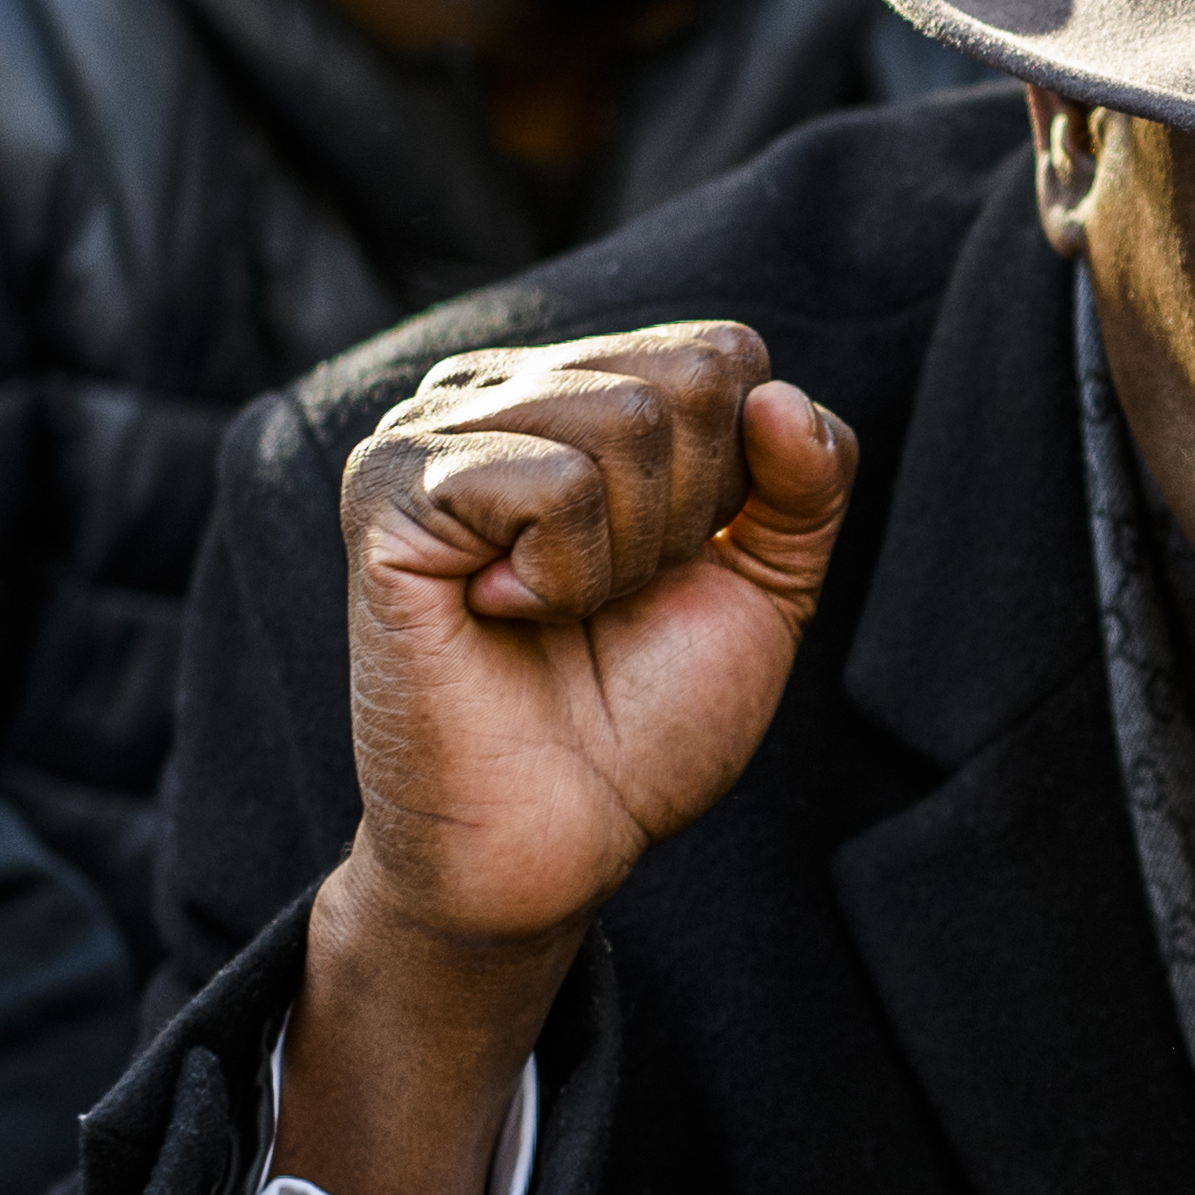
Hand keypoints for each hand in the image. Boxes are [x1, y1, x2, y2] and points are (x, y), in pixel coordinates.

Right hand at [284, 322, 859, 1194]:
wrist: (555, 838)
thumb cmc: (644, 717)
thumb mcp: (765, 584)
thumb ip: (806, 480)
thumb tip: (780, 396)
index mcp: (572, 386)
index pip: (726, 355)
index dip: (739, 482)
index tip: (669, 569)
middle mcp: (492, 388)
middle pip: (687, 381)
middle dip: (686, 518)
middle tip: (605, 601)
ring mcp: (428, 431)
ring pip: (628, 422)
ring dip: (625, 554)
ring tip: (553, 611)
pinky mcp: (388, 493)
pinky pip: (553, 484)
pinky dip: (564, 576)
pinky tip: (500, 614)